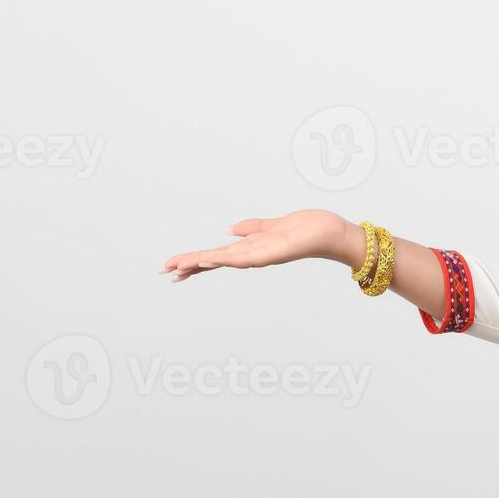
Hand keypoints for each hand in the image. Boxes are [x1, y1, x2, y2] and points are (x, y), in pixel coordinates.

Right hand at [159, 209, 350, 282]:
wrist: (333, 233)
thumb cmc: (310, 229)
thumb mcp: (275, 225)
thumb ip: (254, 228)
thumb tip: (231, 230)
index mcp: (253, 248)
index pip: (218, 255)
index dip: (195, 260)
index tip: (173, 267)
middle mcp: (254, 255)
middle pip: (216, 261)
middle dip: (190, 266)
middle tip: (165, 272)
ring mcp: (263, 256)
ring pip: (225, 260)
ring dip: (202, 263)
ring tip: (178, 266)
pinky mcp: (274, 252)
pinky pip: (246, 257)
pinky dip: (227, 258)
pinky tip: (210, 257)